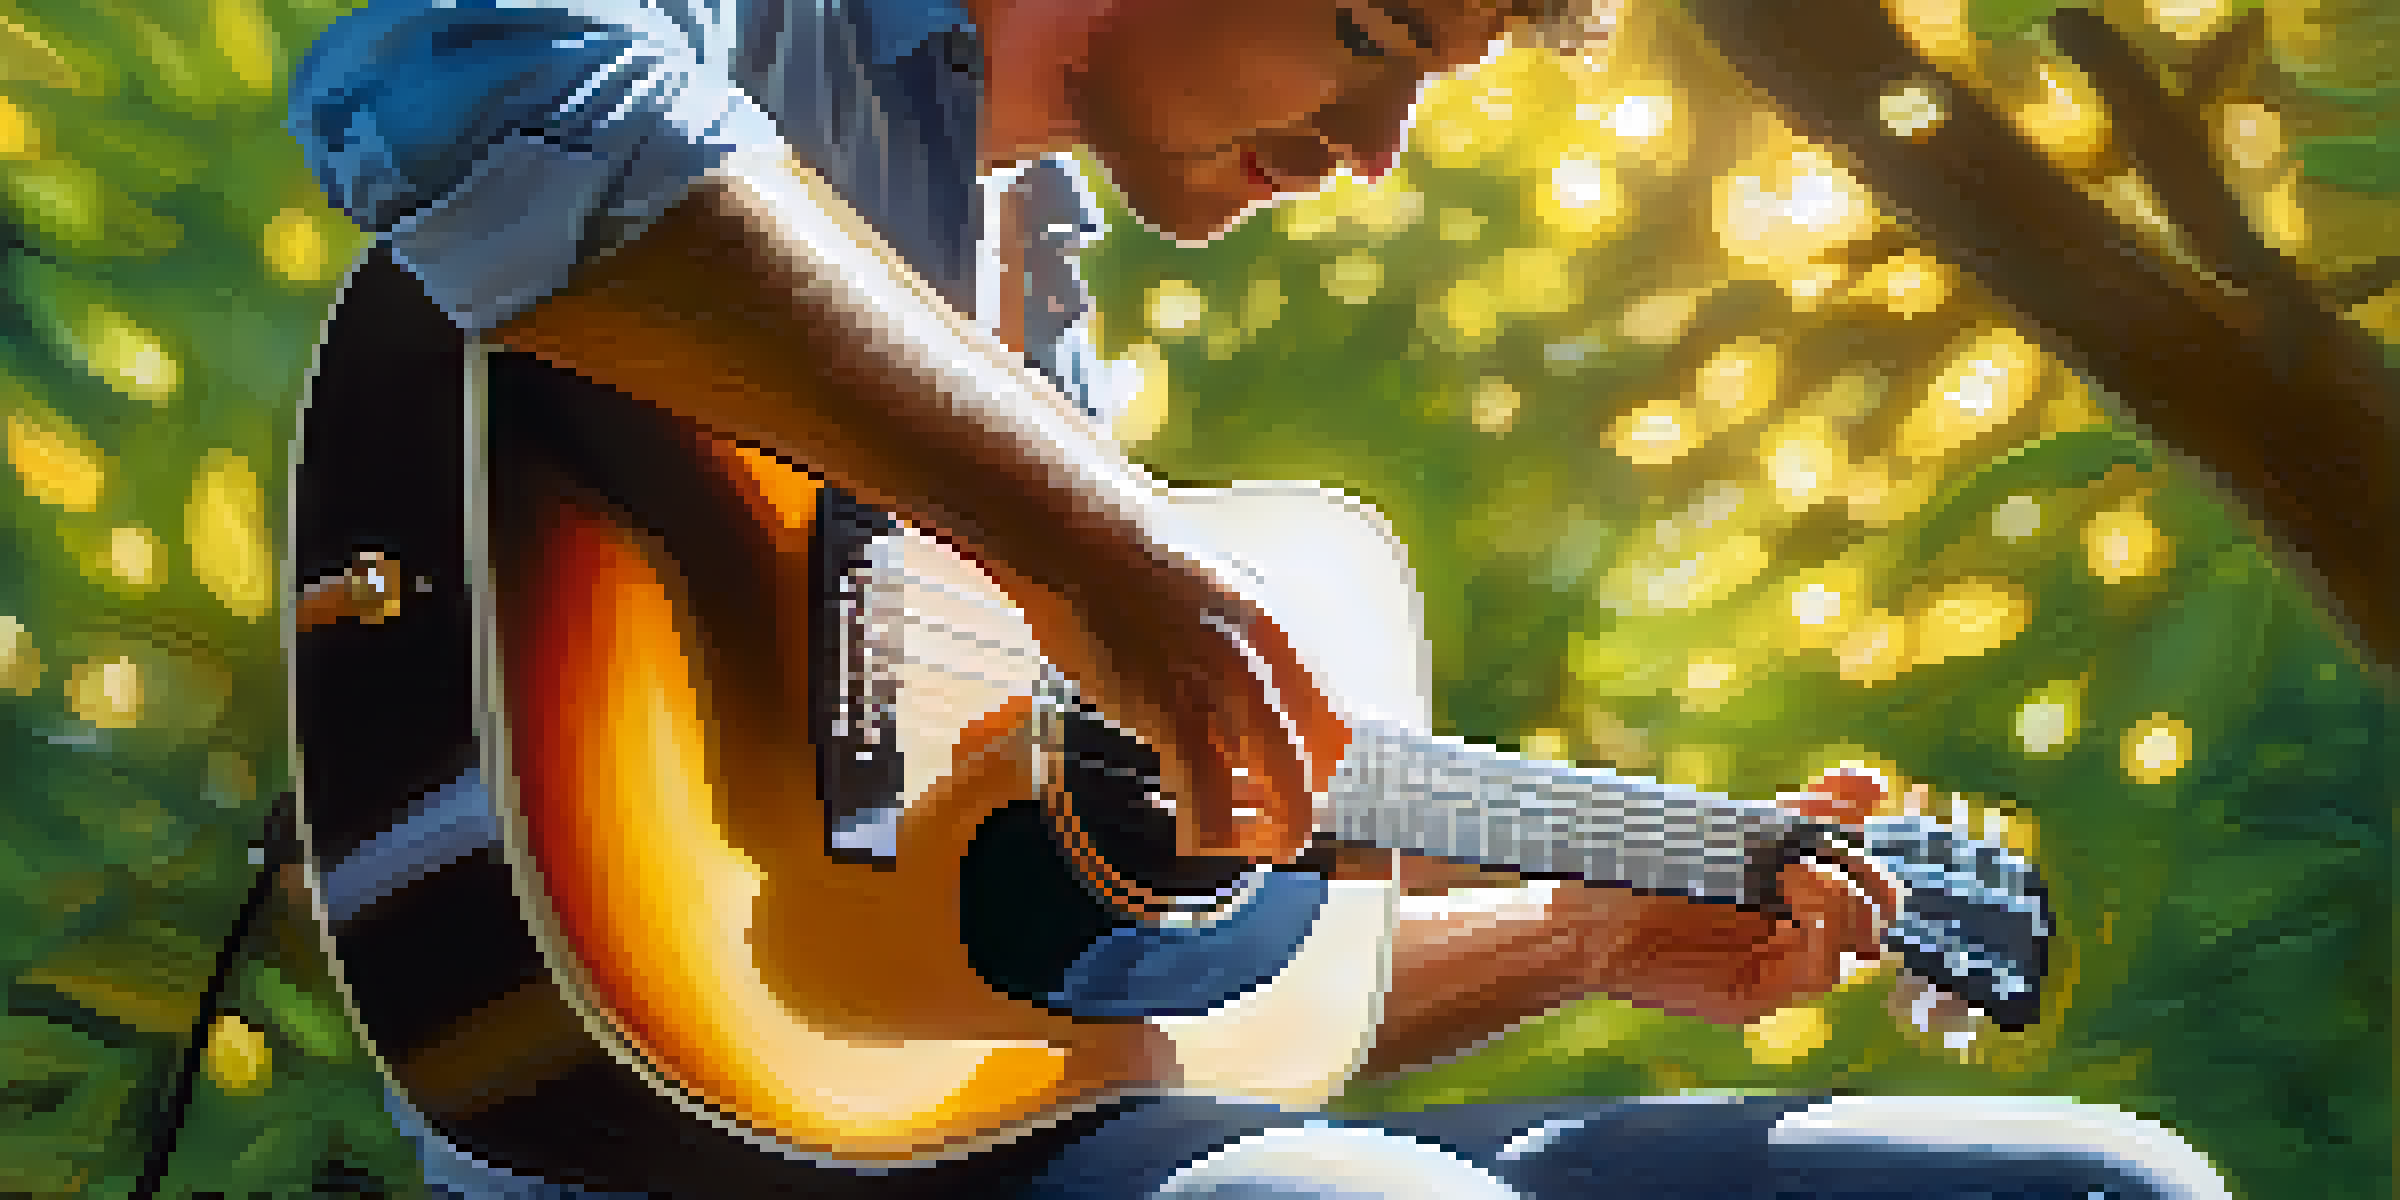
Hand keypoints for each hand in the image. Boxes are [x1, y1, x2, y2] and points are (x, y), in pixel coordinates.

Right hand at [1075, 543, 1349, 863]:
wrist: (1080, 536)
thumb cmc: (1130, 561)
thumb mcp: (1212, 591)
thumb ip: (1238, 638)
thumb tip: (1243, 678)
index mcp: (1277, 631)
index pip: (1332, 719)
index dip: (1319, 764)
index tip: (1297, 782)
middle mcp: (1264, 661)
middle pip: (1317, 758)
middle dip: (1302, 803)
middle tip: (1279, 825)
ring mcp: (1222, 687)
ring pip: (1282, 785)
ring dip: (1271, 830)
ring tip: (1248, 844)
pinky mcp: (1172, 711)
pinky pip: (1207, 792)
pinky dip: (1209, 829)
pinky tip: (1195, 839)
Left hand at [1556, 785, 1900, 1026]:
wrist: (1575, 915)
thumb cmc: (1638, 867)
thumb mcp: (1720, 827)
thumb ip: (1795, 810)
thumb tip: (1867, 781)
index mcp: (1784, 881)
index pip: (1858, 862)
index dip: (1861, 828)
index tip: (1848, 795)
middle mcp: (1788, 925)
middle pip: (1876, 908)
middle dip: (1870, 876)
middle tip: (1827, 854)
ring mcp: (1775, 963)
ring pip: (1859, 943)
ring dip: (1841, 901)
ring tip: (1794, 873)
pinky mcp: (1756, 995)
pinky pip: (1821, 975)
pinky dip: (1821, 935)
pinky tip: (1791, 903)